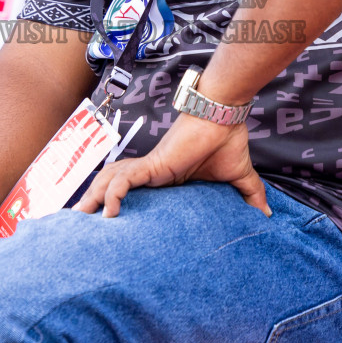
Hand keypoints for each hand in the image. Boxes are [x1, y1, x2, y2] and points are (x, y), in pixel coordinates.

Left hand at [74, 114, 268, 217]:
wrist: (225, 117)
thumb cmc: (228, 141)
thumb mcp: (239, 179)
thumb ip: (249, 197)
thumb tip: (266, 217)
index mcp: (167, 179)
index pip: (135, 193)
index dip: (118, 204)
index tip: (108, 225)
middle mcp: (153, 174)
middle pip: (114, 187)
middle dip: (93, 203)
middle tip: (75, 223)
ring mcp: (151, 168)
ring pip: (112, 182)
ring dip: (94, 199)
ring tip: (79, 219)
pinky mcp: (153, 164)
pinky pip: (126, 179)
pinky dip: (114, 193)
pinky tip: (108, 212)